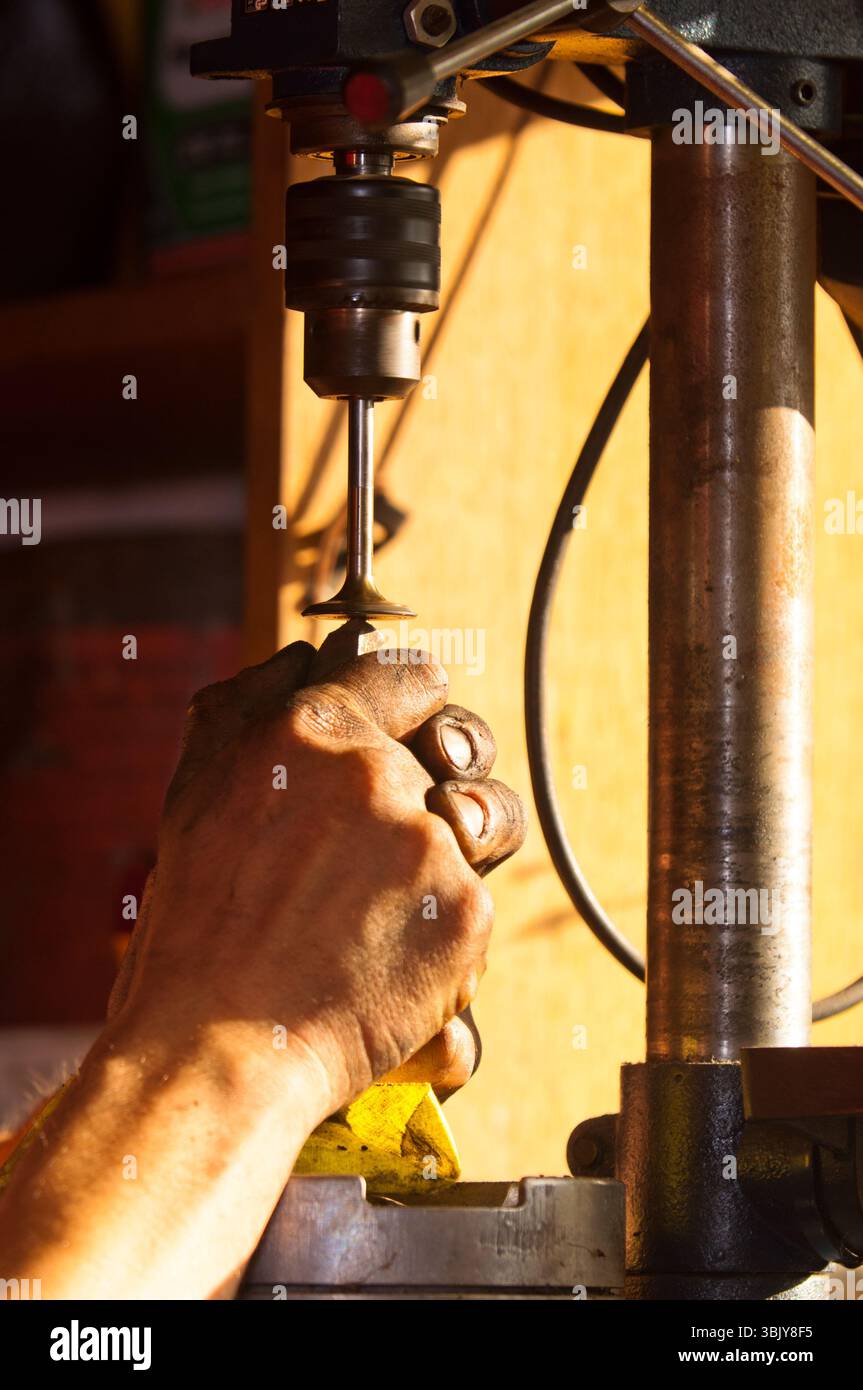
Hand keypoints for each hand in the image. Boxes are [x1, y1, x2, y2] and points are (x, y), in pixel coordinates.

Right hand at [110, 642, 525, 1119]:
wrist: (216, 1048)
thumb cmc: (197, 929)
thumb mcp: (195, 791)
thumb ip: (248, 706)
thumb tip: (302, 658)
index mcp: (310, 731)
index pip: (411, 673)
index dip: (416, 703)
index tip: (412, 729)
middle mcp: (376, 774)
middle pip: (464, 744)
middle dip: (448, 774)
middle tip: (406, 821)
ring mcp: (428, 842)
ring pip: (483, 820)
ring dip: (457, 846)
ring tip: (396, 897)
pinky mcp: (465, 912)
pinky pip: (476, 899)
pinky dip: (445, 928)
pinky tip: (388, 957)